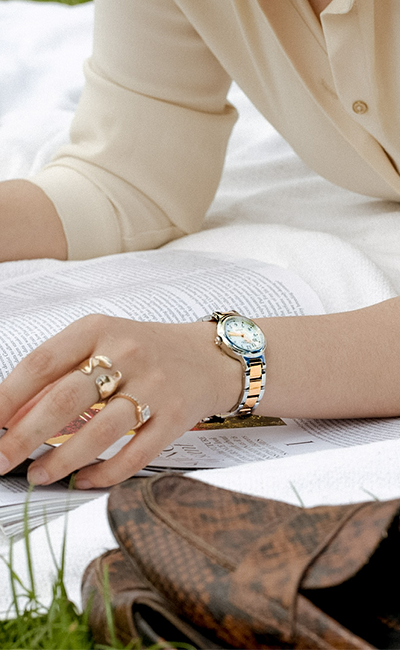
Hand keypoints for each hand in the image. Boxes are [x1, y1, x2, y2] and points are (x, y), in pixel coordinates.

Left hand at [0, 315, 240, 487]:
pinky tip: (83, 480)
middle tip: (1, 459)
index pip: (43, 361)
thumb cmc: (145, 351)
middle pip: (66, 398)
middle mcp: (127, 353)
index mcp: (98, 329)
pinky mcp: (175, 416)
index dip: (9, 395)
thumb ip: (61, 373)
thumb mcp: (102, 342)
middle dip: (25, 435)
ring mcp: (154, 386)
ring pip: (101, 430)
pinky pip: (136, 453)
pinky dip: (105, 472)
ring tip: (37, 475)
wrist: (207, 357)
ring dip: (62, 459)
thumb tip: (15, 415)